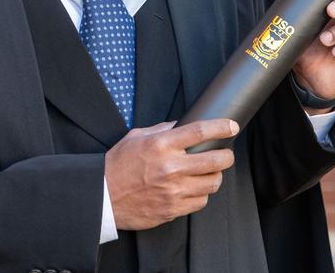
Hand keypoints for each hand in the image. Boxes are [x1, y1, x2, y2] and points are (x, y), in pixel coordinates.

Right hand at [105, 119, 236, 230]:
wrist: (103, 195)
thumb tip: (182, 125)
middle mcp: (170, 167)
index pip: (200, 132)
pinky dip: (202, 194)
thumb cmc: (119, 163)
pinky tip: (195, 188)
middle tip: (227, 154)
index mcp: (161, 145)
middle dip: (227, 156)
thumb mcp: (137, 136)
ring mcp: (173, 191)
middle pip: (214, 160)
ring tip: (210, 172)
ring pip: (212, 183)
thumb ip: (161, 130)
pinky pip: (200, 202)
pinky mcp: (172, 209)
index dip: (221, 127)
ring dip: (216, 176)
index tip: (232, 126)